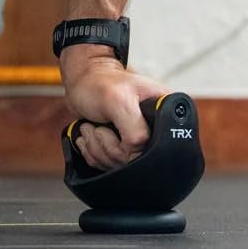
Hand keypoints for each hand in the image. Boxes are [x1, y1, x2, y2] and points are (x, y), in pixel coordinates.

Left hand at [59, 44, 169, 170]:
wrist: (82, 82)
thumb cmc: (100, 83)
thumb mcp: (120, 101)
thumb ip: (135, 131)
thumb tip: (139, 153)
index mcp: (166, 115)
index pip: (159, 151)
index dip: (132, 146)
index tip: (117, 128)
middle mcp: (155, 131)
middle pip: (135, 163)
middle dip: (109, 145)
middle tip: (100, 124)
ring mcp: (138, 142)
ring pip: (118, 166)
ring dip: (96, 146)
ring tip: (93, 126)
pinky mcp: (122, 149)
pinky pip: (106, 166)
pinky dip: (92, 151)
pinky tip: (91, 133)